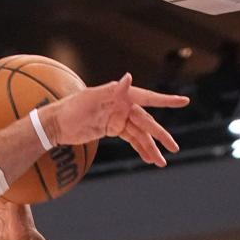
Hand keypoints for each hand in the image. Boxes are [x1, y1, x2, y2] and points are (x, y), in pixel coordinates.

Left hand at [47, 74, 187, 166]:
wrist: (56, 123)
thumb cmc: (71, 107)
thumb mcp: (91, 99)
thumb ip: (113, 90)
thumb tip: (128, 77)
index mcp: (121, 95)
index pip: (148, 98)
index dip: (166, 101)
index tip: (184, 102)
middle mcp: (123, 105)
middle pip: (146, 122)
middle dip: (160, 135)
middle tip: (173, 148)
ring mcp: (118, 118)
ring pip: (140, 134)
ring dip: (150, 148)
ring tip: (160, 162)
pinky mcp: (113, 129)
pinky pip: (131, 139)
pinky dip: (140, 148)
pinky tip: (148, 158)